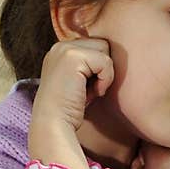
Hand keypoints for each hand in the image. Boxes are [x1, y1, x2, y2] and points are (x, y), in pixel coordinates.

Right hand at [29, 37, 113, 154]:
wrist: (54, 124)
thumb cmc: (70, 110)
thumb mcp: (81, 82)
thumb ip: (90, 66)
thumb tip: (115, 57)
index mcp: (61, 51)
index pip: (96, 46)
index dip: (99, 69)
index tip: (86, 89)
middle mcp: (60, 46)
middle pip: (102, 44)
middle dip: (102, 69)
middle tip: (88, 90)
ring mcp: (65, 49)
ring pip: (105, 50)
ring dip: (104, 74)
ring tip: (89, 91)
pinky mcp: (73, 57)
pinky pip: (106, 62)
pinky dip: (105, 80)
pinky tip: (93, 93)